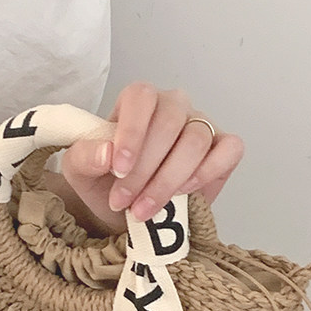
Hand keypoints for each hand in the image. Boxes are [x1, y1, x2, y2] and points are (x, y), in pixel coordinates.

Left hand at [51, 83, 244, 236]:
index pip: (141, 97)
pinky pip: (229, 150)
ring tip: (145, 209)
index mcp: (139, 101)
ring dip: (168, 180)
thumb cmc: (107, 184)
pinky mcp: (225, 148)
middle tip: (125, 202)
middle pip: (169, 123)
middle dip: (144, 170)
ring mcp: (202, 125)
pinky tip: (184, 192)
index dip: (132, 132)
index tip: (118, 170)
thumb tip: (106, 153)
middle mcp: (174, 106)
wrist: (130, 212)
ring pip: (196, 141)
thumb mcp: (81, 172)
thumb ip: (85, 157)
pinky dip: (207, 172)